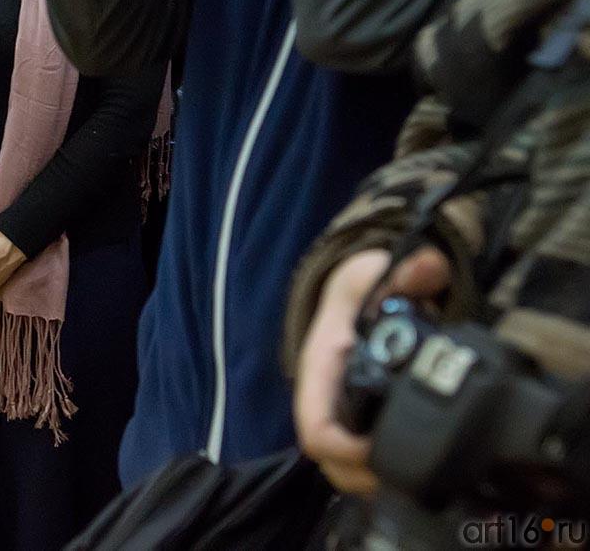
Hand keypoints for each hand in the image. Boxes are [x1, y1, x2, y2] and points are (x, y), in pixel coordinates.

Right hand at [294, 245, 452, 494]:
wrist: (355, 292)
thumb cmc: (359, 288)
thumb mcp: (376, 272)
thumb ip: (407, 270)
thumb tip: (430, 265)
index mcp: (321, 369)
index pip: (314, 428)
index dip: (345, 449)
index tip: (382, 450)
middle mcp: (324, 398)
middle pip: (329, 461)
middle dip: (364, 478)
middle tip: (409, 478)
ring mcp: (339, 412)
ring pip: (343, 467)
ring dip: (374, 479)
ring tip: (415, 479)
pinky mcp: (356, 420)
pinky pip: (359, 459)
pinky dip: (382, 470)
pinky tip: (416, 468)